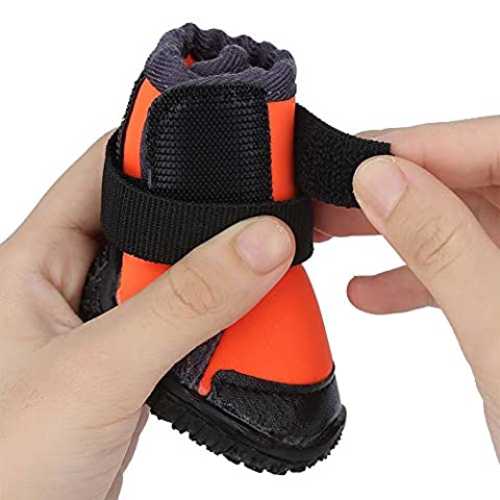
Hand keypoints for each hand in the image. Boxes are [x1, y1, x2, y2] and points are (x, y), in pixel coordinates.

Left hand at [0, 135, 294, 499]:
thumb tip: (258, 243)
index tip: (223, 130)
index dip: (161, 143)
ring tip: (265, 266)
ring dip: (218, 275)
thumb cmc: (4, 468)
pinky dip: (220, 319)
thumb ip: (183, 304)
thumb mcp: (98, 370)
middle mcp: (73, 284)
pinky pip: (186, 322)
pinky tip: (247, 321)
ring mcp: (108, 324)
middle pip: (154, 219)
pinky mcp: (133, 362)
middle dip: (206, 216)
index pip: (105, 169)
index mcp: (39, 260)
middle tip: (262, 208)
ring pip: (177, 275)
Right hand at [315, 117, 499, 460]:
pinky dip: (411, 277)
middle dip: (395, 190)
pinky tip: (368, 291)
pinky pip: (458, 267)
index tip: (357, 159)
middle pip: (473, 181)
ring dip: (394, 232)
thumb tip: (382, 181)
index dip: (424, 145)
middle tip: (332, 196)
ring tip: (335, 236)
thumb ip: (442, 248)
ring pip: (459, 223)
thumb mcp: (498, 335)